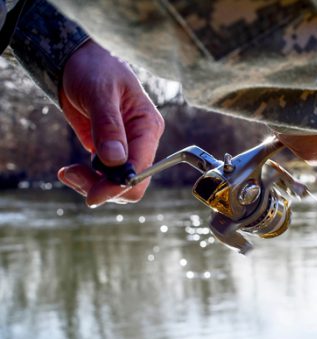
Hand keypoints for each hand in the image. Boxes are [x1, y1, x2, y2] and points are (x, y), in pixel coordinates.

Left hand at [57, 40, 163, 206]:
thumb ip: (108, 126)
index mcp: (148, 127)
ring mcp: (126, 148)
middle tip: (71, 175)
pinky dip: (87, 180)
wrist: (77, 62)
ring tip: (67, 172)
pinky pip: (104, 178)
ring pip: (116, 185)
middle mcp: (141, 142)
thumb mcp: (100, 92)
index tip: (93, 196)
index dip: (119, 185)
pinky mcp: (109, 152)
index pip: (141, 168)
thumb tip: (115, 160)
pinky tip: (70, 170)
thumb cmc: (94, 69)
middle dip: (103, 187)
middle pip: (131, 183)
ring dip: (91, 185)